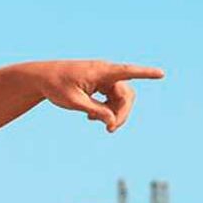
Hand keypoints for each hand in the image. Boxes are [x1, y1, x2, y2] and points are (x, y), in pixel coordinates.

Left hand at [22, 60, 164, 132]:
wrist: (42, 78)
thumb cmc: (56, 86)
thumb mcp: (73, 102)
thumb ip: (94, 111)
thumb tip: (112, 122)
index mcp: (100, 72)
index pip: (127, 71)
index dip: (145, 73)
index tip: (161, 73)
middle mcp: (105, 73)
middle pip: (126, 95)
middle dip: (122, 113)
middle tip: (109, 130)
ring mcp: (103, 78)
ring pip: (119, 99)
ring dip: (113, 113)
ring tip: (95, 122)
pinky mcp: (99, 84)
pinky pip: (111, 99)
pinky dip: (105, 110)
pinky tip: (90, 118)